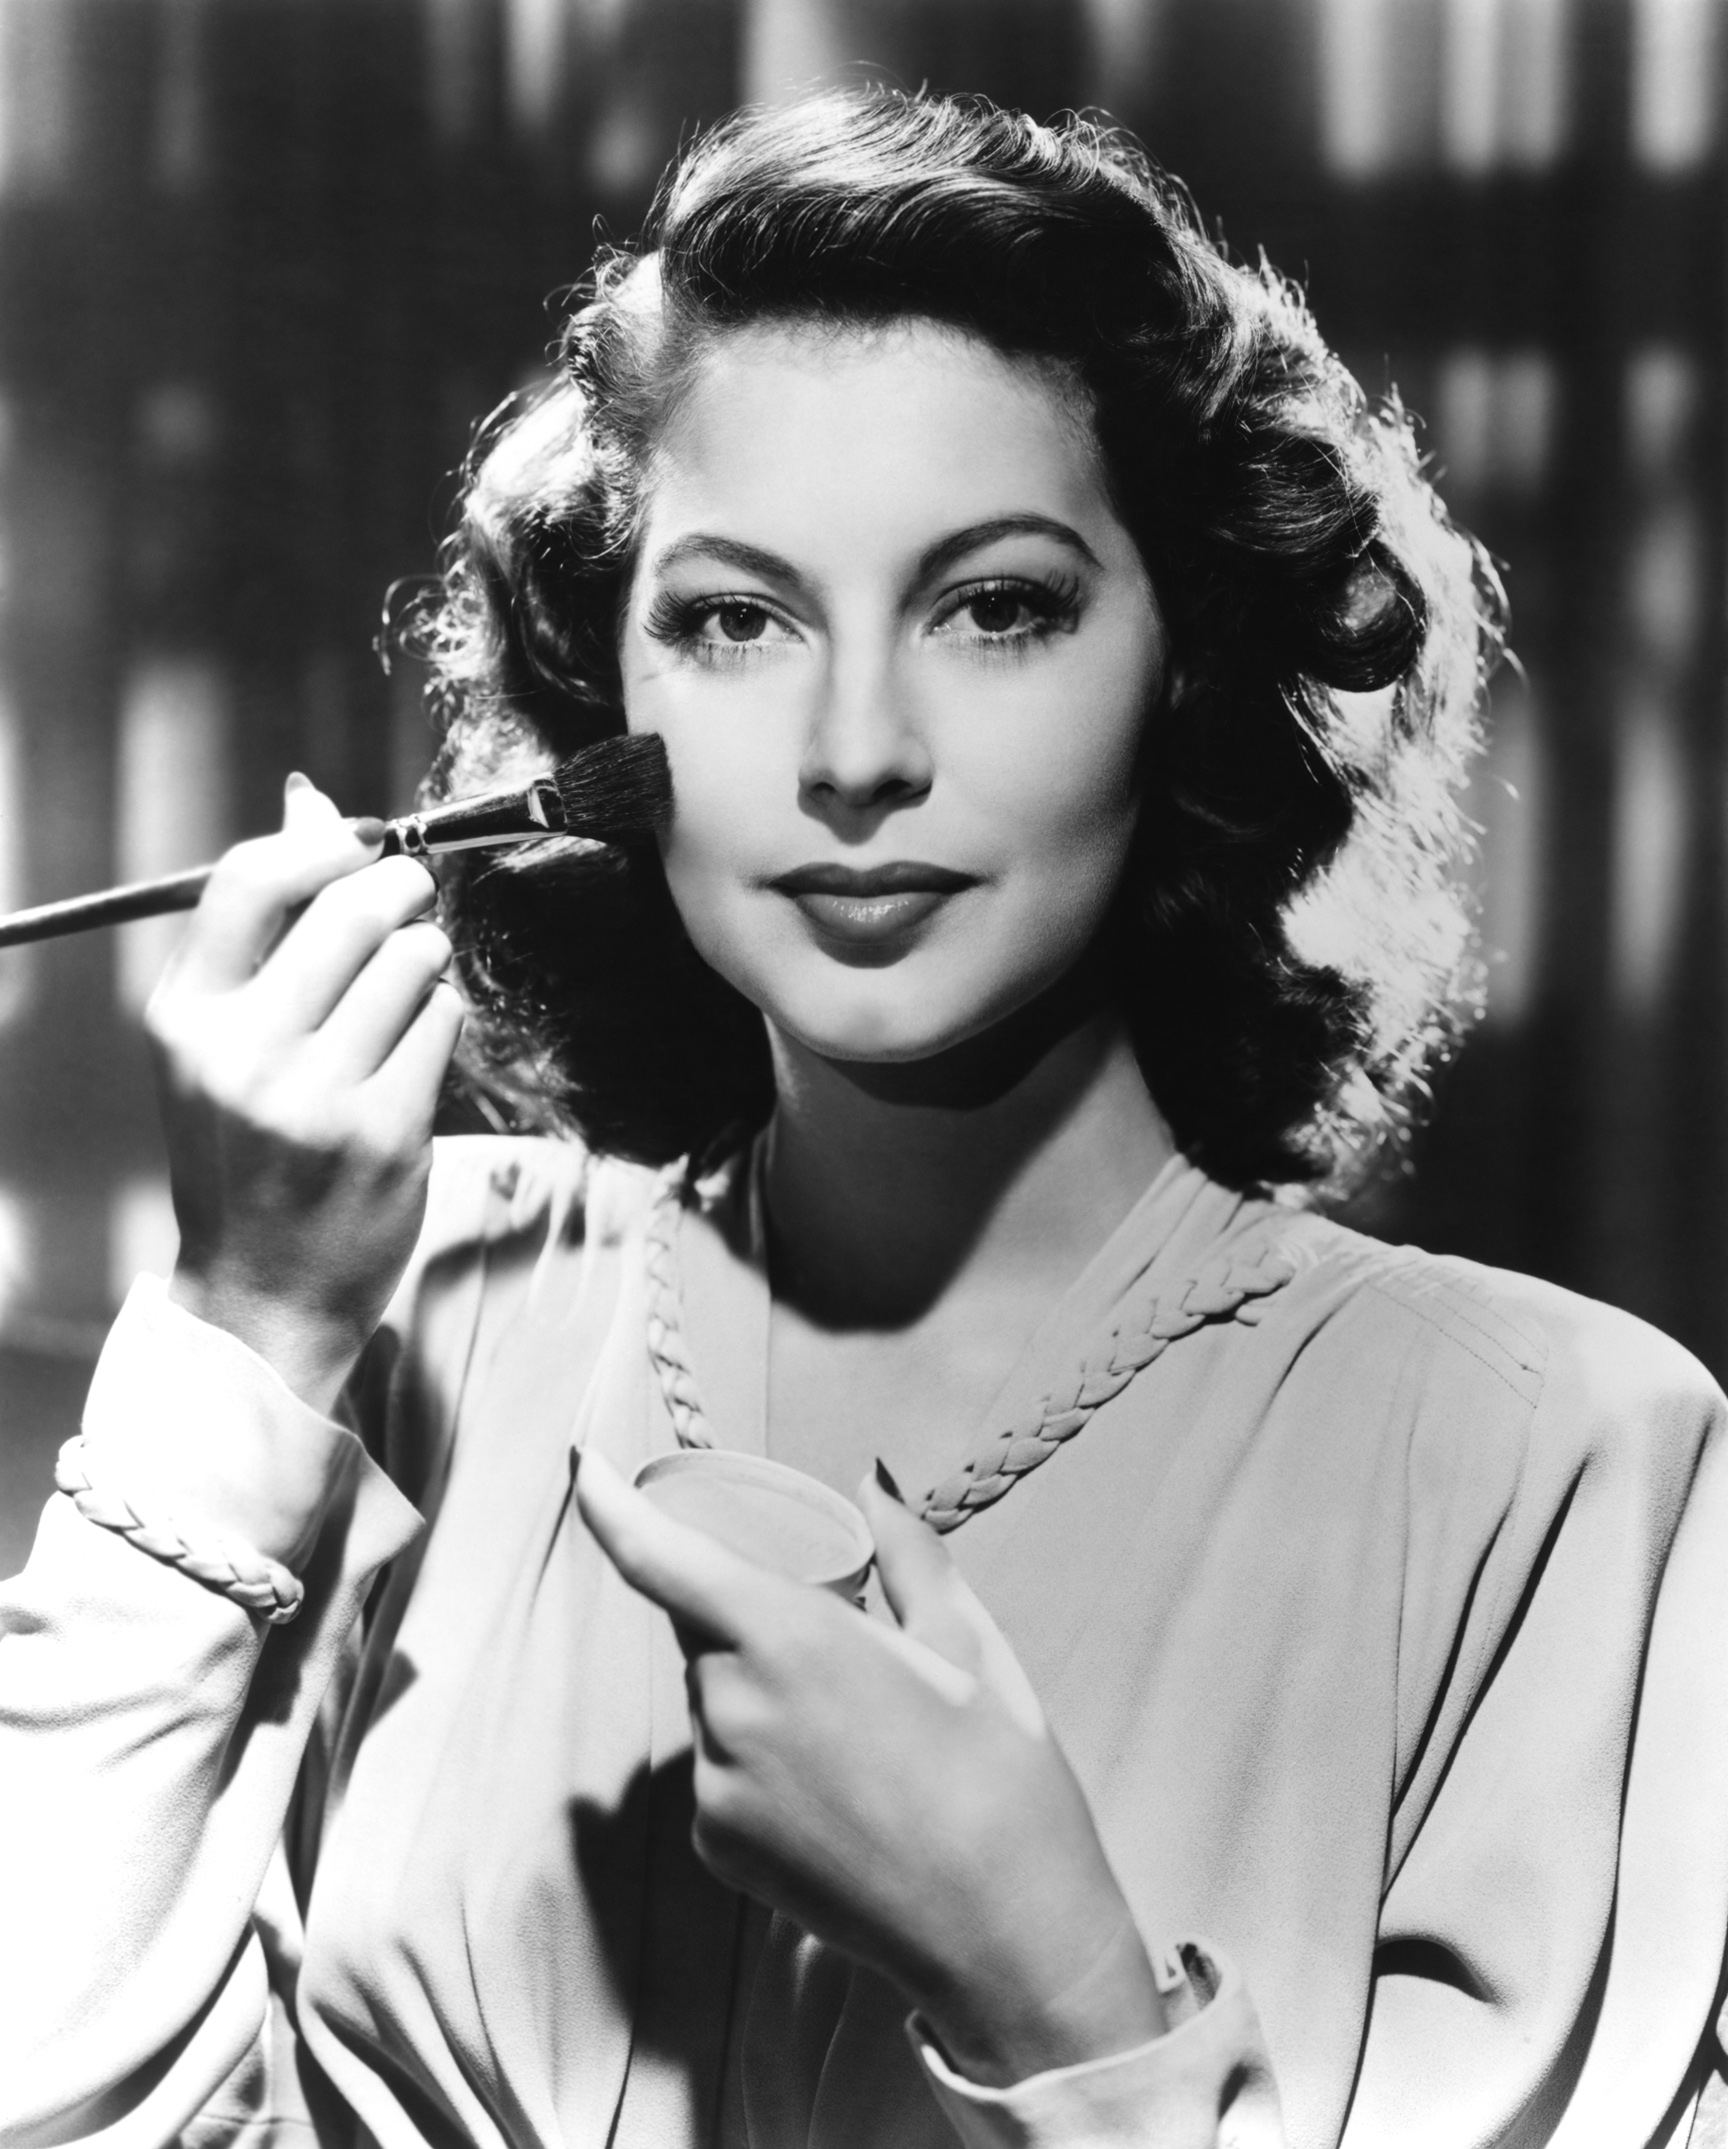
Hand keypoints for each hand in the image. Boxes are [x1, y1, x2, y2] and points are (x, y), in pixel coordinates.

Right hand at [147, 774, 463, 1412]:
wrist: (263, 1293)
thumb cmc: (246, 1150)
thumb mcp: (220, 1040)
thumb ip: (265, 925)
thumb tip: (309, 797)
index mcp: (185, 1017)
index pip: (249, 878)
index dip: (319, 842)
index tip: (357, 842)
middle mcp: (241, 1052)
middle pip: (348, 907)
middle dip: (399, 885)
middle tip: (413, 894)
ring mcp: (315, 1096)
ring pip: (411, 958)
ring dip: (427, 951)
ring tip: (413, 977)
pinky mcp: (386, 1131)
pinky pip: (443, 1020)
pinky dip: (442, 1014)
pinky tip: (419, 1039)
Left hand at [574, 1449, 1167, 2087]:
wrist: (1009, 1939)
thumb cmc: (1002, 1781)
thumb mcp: (971, 1646)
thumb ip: (909, 1553)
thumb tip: (875, 1481)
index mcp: (793, 1639)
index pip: (664, 1558)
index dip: (608, 1504)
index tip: (581, 1462)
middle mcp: (734, 1710)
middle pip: (705, 1630)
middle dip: (754, 1620)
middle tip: (847, 1657)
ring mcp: (717, 1789)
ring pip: (715, 1702)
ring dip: (761, 1693)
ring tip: (860, 1742)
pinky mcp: (718, 1849)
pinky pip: (720, 1771)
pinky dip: (761, 1761)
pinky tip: (839, 1795)